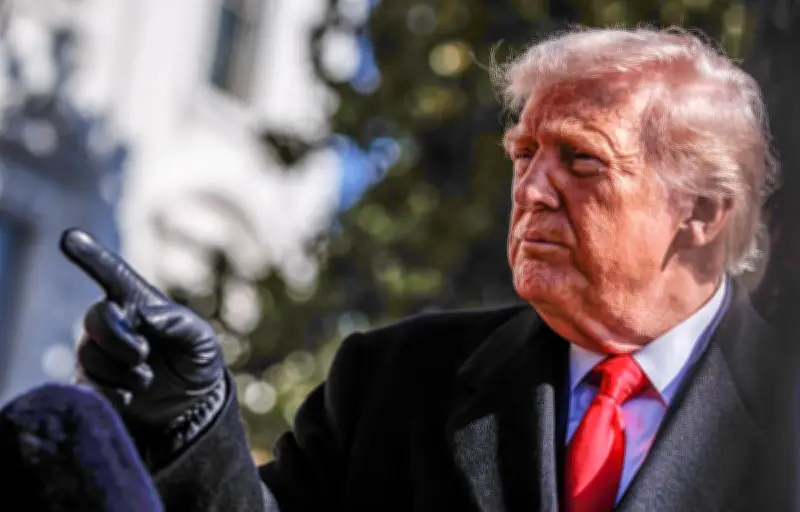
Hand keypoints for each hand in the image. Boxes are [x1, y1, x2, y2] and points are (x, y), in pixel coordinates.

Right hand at [60, 229, 225, 432]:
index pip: (113, 274)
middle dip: (119, 339)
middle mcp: (115, 323)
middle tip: (143, 355)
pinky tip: (129, 397)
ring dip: (121, 371)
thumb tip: (148, 316)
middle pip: (95, 318)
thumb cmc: (196, 362)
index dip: (91, 255)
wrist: (189, 406)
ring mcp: (99, 352)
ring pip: (89, 355)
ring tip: (147, 380)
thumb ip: (181, 324)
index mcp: (140, 303)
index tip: (69, 236)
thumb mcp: (202, 342)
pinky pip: (85, 385)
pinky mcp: (91, 383)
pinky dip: (110, 393)